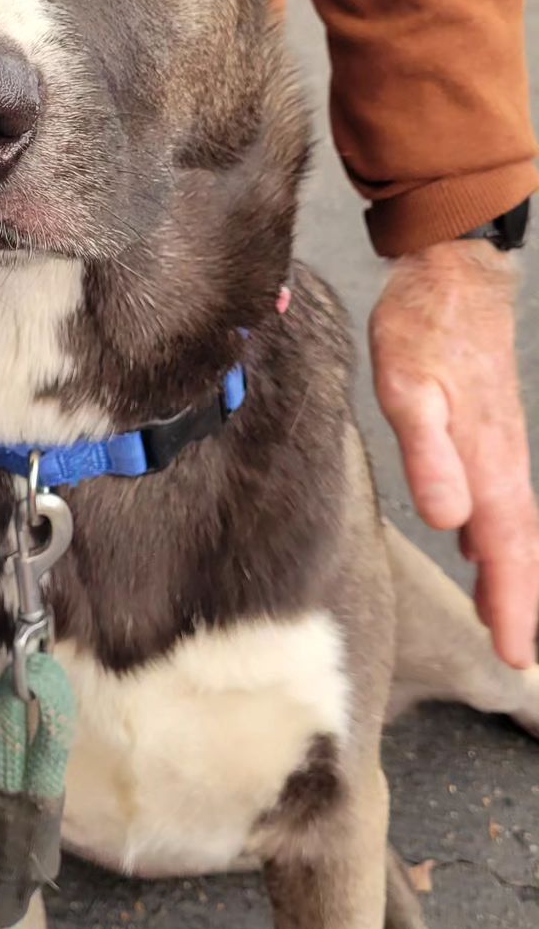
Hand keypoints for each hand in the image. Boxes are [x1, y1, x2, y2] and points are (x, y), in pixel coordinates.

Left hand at [370, 239, 538, 667]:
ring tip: (503, 613)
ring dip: (510, 571)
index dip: (513, 604)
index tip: (517, 655)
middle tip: (517, 655)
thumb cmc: (424, 328)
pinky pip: (500, 496)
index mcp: (488, 461)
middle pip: (517, 546)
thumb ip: (430, 454)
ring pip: (511, 524)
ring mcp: (498, 443)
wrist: (451, 272)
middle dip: (518, 602)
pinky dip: (496, 531)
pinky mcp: (486, 426)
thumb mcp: (410, 389)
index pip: (506, 550)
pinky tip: (476, 540)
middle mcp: (501, 459)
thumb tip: (451, 521)